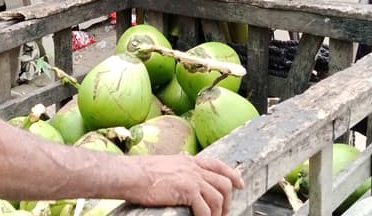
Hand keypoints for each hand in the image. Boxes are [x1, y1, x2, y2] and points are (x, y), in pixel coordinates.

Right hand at [126, 155, 243, 215]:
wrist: (131, 175)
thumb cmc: (141, 173)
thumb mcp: (165, 165)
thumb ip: (178, 170)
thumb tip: (181, 178)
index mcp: (189, 161)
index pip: (218, 164)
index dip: (232, 174)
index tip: (240, 183)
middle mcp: (194, 168)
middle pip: (223, 182)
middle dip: (228, 200)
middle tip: (225, 212)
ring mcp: (192, 179)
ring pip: (218, 197)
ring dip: (218, 212)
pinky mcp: (187, 191)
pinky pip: (205, 209)